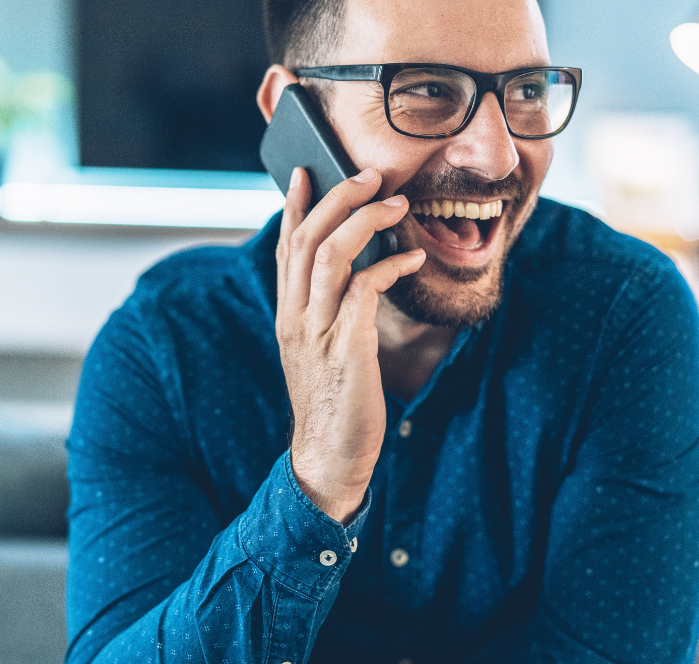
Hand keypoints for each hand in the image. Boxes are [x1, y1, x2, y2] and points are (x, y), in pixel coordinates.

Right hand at [276, 167, 424, 523]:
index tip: (306, 172)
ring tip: (397, 205)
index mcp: (287, 315)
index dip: (294, 206)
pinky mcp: (346, 347)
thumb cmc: (334, 402)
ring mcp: (317, 331)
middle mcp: (296, 317)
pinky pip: (364, 289)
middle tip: (370, 175)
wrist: (329, 456)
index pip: (285, 248)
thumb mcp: (319, 350)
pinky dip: (390, 266)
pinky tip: (412, 259)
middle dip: (338, 198)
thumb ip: (326, 312)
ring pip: (330, 254)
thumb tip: (351, 276)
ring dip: (365, 221)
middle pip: (306, 238)